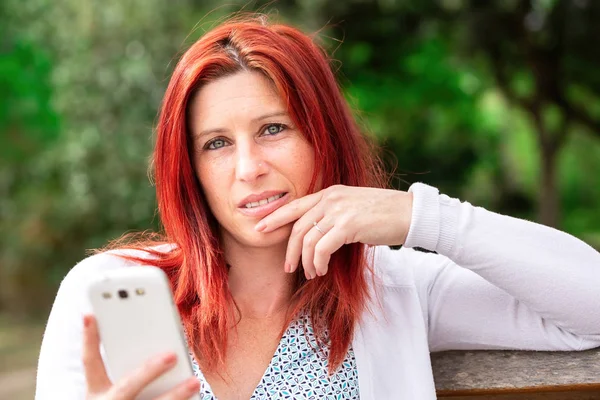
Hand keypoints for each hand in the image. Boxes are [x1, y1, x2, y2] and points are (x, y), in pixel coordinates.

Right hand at [82, 315, 199, 399]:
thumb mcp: (114, 391)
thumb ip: (128, 368)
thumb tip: (161, 345)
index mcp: (96, 394)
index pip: (90, 362)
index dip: (88, 338)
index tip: (89, 313)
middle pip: (126, 387)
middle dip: (148, 371)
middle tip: (171, 355)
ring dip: (174, 395)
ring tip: (195, 381)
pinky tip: (197, 399)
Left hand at [255, 185, 412, 278]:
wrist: (410, 214)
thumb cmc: (384, 215)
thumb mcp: (353, 209)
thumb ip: (334, 216)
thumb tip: (317, 236)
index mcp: (330, 193)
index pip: (294, 205)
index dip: (275, 218)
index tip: (260, 228)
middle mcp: (331, 198)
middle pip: (297, 226)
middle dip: (288, 249)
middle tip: (287, 267)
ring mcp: (339, 210)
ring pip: (307, 240)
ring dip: (306, 261)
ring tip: (311, 274)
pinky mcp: (348, 225)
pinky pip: (322, 248)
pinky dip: (318, 262)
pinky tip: (322, 270)